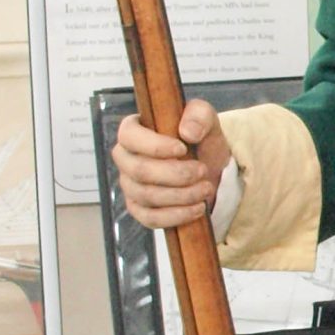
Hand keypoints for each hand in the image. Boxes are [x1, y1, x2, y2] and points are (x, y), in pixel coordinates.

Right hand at [112, 98, 230, 229]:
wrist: (209, 169)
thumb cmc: (199, 140)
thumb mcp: (205, 119)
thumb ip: (199, 115)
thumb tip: (187, 132)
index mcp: (132, 131)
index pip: (129, 136)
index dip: (154, 146)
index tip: (182, 149)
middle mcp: (125, 159)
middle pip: (139, 171)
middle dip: (177, 174)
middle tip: (202, 171)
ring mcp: (130, 186)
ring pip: (148, 196)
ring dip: (182, 195)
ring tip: (205, 188)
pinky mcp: (140, 210)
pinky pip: (151, 219)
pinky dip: (177, 215)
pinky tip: (198, 208)